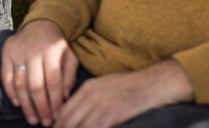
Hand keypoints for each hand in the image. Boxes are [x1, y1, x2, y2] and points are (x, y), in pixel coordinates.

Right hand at [1, 19, 78, 126]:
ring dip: (26, 105)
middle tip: (45, 122)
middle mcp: (34, 51)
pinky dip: (10, 92)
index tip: (57, 115)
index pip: (53, 82)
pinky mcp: (7, 52)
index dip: (55, 102)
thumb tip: (64, 98)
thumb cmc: (56, 44)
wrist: (40, 23)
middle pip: (36, 86)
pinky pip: (5, 76)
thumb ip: (69, 75)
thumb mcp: (69, 55)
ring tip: (33, 119)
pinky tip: (17, 103)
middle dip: (41, 108)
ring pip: (20, 84)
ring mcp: (19, 51)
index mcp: (52, 50)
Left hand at [53, 59, 193, 127]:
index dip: (58, 125)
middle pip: (67, 120)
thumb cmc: (130, 87)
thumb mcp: (105, 86)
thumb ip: (90, 98)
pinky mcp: (109, 115)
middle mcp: (90, 95)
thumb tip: (78, 114)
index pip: (65, 110)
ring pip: (77, 127)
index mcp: (87, 87)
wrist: (150, 84)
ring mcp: (99, 105)